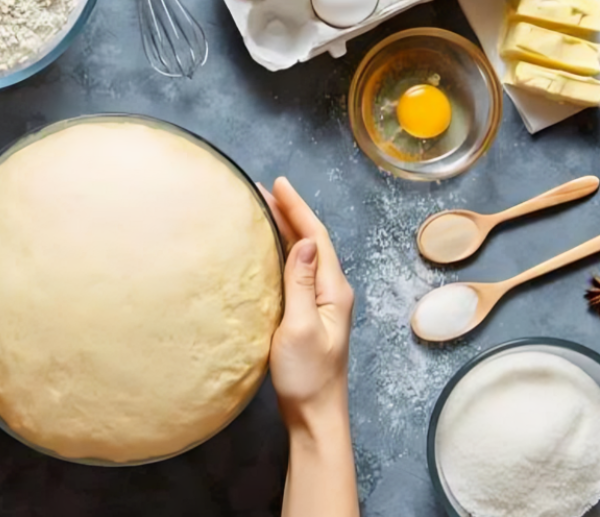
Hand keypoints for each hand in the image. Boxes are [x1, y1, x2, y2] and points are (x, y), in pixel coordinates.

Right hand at [260, 177, 353, 426]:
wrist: (315, 415)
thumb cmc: (306, 378)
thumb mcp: (300, 328)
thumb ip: (301, 283)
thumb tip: (306, 242)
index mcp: (334, 290)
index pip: (317, 237)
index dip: (297, 208)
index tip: (277, 184)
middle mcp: (332, 292)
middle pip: (313, 241)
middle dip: (291, 212)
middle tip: (265, 190)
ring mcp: (323, 304)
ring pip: (306, 254)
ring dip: (288, 229)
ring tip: (266, 209)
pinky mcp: (310, 314)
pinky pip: (299, 271)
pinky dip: (285, 251)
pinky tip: (271, 249)